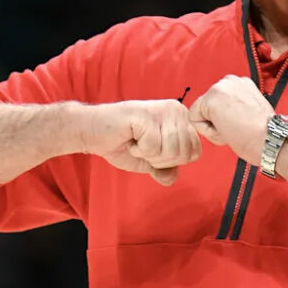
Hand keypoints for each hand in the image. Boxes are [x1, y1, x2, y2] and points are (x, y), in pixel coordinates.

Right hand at [81, 100, 201, 184]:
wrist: (92, 132)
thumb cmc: (121, 143)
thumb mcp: (149, 162)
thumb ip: (164, 170)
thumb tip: (172, 178)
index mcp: (182, 118)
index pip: (195, 152)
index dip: (172, 161)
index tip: (153, 150)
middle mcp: (176, 109)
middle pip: (184, 154)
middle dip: (161, 159)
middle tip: (143, 147)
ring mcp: (162, 110)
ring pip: (172, 151)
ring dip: (149, 155)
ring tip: (137, 142)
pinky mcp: (147, 115)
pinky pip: (154, 148)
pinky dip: (138, 150)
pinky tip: (129, 138)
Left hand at [188, 75, 273, 165]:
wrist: (270, 139)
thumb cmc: (263, 133)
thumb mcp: (250, 111)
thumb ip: (235, 106)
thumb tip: (222, 114)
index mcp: (241, 82)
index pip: (218, 102)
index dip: (227, 119)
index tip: (244, 123)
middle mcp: (230, 80)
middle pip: (207, 106)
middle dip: (218, 121)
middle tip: (239, 127)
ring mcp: (219, 87)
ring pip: (200, 112)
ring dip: (213, 126)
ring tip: (234, 129)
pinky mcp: (210, 99)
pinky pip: (194, 119)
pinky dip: (207, 131)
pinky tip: (226, 130)